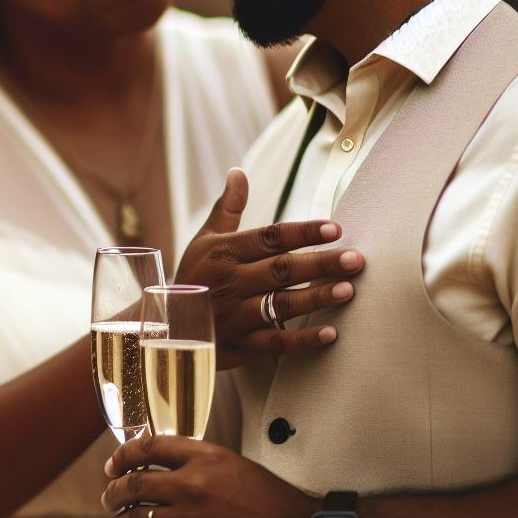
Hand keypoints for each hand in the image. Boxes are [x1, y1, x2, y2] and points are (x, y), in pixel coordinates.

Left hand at [102, 432, 316, 517]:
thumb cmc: (272, 502)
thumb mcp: (234, 466)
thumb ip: (199, 463)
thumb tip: (164, 467)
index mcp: (204, 459)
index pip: (148, 448)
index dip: (123, 456)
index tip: (113, 466)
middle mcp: (192, 486)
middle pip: (134, 484)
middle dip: (113, 492)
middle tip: (109, 498)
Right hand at [173, 169, 362, 369]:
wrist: (162, 327)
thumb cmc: (192, 276)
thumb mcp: (203, 240)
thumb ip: (227, 209)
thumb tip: (238, 171)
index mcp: (222, 252)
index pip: (268, 238)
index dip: (301, 233)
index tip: (334, 229)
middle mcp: (227, 283)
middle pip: (280, 270)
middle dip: (320, 264)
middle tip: (356, 259)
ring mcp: (233, 316)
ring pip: (280, 306)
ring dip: (315, 298)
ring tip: (348, 290)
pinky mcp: (238, 346)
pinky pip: (273, 343)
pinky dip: (302, 340)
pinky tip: (330, 333)